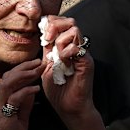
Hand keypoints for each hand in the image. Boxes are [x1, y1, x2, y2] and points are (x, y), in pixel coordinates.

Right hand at [0, 59, 43, 129]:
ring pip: (7, 84)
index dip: (22, 69)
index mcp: (0, 102)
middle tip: (39, 62)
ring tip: (38, 70)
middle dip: (24, 67)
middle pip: (8, 77)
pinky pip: (13, 99)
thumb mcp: (19, 121)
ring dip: (24, 74)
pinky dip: (25, 92)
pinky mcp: (2, 118)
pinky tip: (35, 89)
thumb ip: (24, 106)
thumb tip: (31, 92)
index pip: (9, 79)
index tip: (36, 65)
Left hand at [40, 15, 102, 129]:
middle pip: (70, 22)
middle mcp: (76, 48)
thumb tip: (42, 35)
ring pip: (74, 30)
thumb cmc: (58, 91)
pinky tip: (63, 62)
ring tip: (57, 55)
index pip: (62, 23)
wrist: (68, 108)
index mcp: (66, 47)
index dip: (51, 23)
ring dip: (60, 40)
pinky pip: (77, 47)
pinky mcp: (87, 63)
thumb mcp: (46, 66)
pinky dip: (66, 52)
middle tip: (48, 39)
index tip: (42, 33)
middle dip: (55, 26)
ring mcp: (83, 54)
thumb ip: (46, 51)